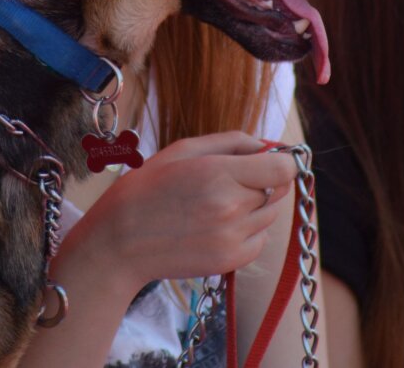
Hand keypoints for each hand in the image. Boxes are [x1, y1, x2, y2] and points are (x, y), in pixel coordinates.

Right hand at [66, 131, 296, 291]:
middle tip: (230, 182)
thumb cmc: (145, 190)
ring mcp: (233, 238)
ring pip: (270, 215)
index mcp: (219, 173)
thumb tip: (266, 146)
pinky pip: (260, 240)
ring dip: (255, 207)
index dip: (279, 161)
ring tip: (218, 205)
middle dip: (263, 182)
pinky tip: (218, 226)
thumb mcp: (182, 150)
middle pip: (279, 190)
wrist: (118, 244)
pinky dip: (248, 231)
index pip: (284, 168)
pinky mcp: (230, 261)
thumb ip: (231, 142)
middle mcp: (232, 207)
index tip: (263, 161)